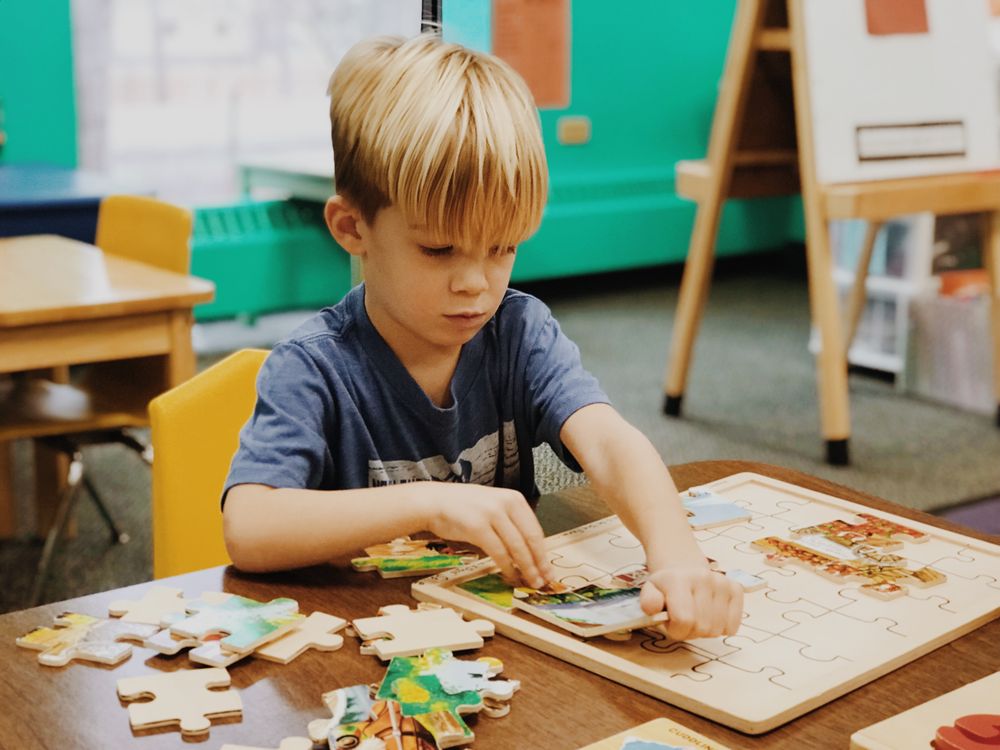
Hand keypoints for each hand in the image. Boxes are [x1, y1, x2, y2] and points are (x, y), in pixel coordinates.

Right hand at [422, 484, 552, 587]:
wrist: (434, 502)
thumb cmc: (463, 508)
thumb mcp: (493, 507)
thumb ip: (511, 523)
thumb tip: (529, 552)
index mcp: (513, 499)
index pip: (535, 529)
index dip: (543, 552)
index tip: (548, 568)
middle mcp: (505, 504)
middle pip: (530, 539)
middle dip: (539, 563)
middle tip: (544, 580)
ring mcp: (491, 514)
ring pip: (516, 547)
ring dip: (526, 568)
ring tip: (531, 582)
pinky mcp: (477, 527)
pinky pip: (498, 552)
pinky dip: (507, 567)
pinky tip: (510, 576)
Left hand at [639, 564, 743, 640]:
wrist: (683, 567)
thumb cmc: (667, 585)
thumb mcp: (650, 591)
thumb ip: (648, 601)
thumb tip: (654, 608)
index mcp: (678, 579)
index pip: (684, 620)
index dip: (676, 630)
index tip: (671, 623)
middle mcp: (703, 578)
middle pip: (702, 627)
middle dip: (690, 631)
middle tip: (683, 619)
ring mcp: (722, 583)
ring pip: (717, 629)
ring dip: (705, 631)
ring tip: (696, 616)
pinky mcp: (736, 589)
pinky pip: (733, 625)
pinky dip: (722, 628)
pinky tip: (711, 615)